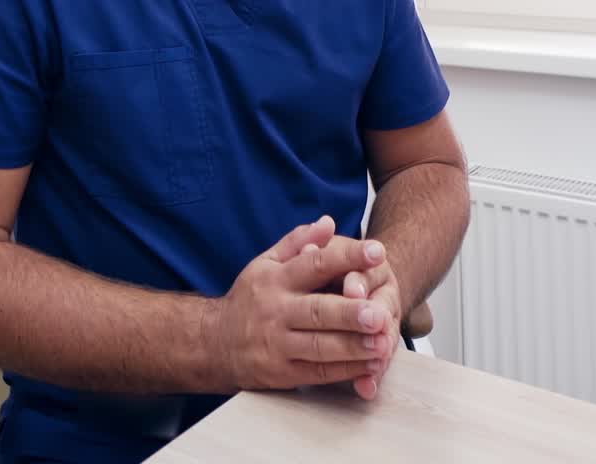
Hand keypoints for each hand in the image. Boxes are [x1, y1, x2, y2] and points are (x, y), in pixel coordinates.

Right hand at [208, 215, 395, 392]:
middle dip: (350, 314)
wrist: (215, 342)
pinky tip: (368, 365)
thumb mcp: (266, 262)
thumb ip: (298, 241)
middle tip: (380, 313)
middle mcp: (276, 311)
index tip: (377, 252)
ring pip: (320, 347)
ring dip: (353, 347)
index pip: (315, 264)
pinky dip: (344, 370)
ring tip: (381, 343)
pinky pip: (317, 372)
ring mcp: (278, 344)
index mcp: (276, 278)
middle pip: (318, 312)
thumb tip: (329, 222)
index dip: (347, 257)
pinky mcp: (281, 373)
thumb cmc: (251, 297)